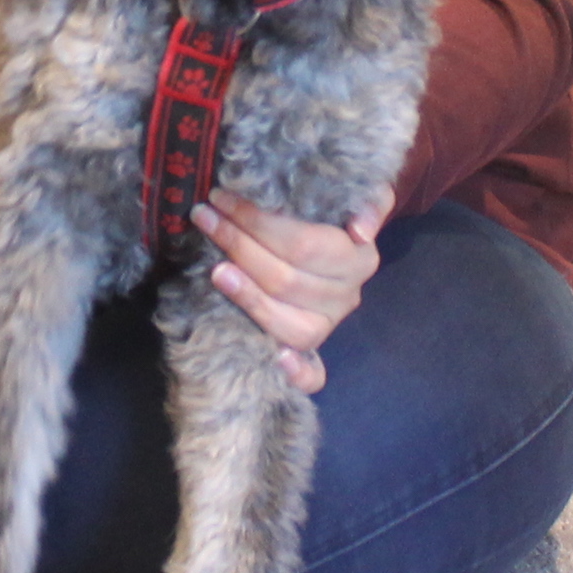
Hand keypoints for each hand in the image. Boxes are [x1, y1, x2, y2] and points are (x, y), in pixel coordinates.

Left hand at [189, 185, 392, 393]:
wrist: (338, 238)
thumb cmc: (332, 213)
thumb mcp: (353, 197)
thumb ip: (368, 201)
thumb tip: (361, 230)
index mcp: (358, 258)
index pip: (301, 244)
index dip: (258, 222)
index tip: (222, 198)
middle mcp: (346, 296)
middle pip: (284, 279)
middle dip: (238, 245)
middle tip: (204, 217)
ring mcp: (328, 326)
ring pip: (286, 322)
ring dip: (245, 295)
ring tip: (212, 267)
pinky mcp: (312, 349)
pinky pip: (313, 375)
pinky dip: (296, 371)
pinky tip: (277, 359)